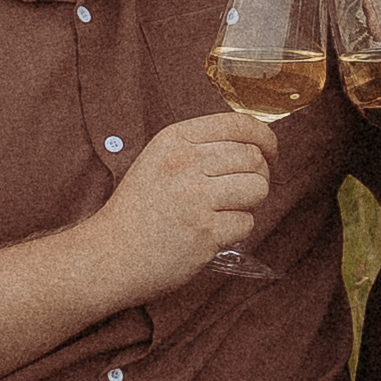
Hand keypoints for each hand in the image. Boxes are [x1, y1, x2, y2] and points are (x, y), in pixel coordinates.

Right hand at [85, 108, 279, 298]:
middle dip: (260, 174)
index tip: (271, 152)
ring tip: (228, 210)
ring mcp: (195, 199)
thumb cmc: (139, 209)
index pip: (239, 124)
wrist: (109, 255)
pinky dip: (236, 231)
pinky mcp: (204, 233)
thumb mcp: (159, 160)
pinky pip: (247, 223)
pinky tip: (214, 233)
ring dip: (251, 202)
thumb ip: (200, 147)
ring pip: (258, 188)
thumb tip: (255, 145)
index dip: (266, 137)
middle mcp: (185, 164)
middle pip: (254, 157)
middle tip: (244, 190)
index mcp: (174, 140)